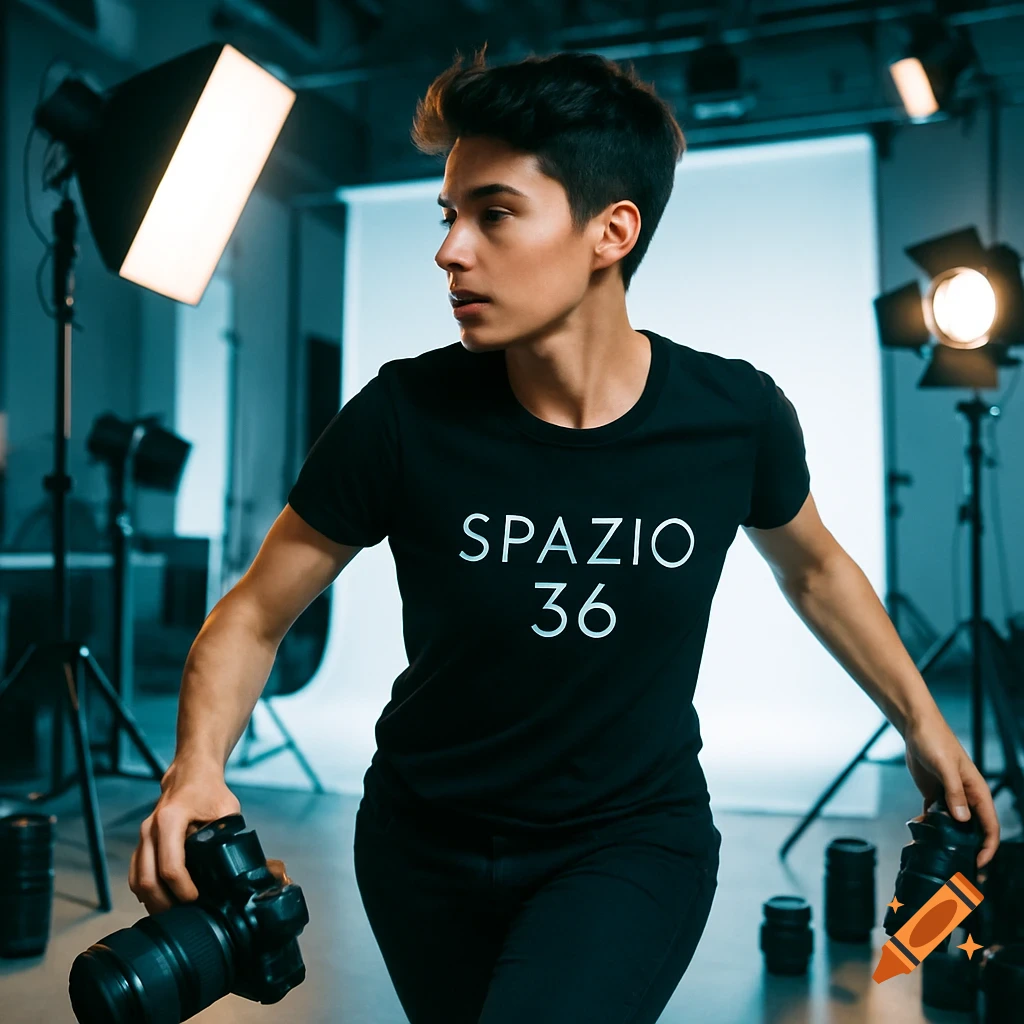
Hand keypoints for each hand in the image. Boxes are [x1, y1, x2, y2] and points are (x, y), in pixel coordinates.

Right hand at [129, 759, 240, 915]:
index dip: (183, 889)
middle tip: (185, 916)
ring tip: (174, 915)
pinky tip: (162, 902)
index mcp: (170, 819)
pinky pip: (135, 874)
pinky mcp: (141, 844)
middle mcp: (150, 829)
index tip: (198, 900)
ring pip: (137, 880)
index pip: (171, 866)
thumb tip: (236, 867)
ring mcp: (142, 837)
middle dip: (164, 904)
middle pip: (147, 880)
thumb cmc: (210, 790)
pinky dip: (146, 892)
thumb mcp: (228, 808)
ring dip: (152, 902)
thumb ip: (229, 834)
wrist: (190, 773)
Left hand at [903, 713, 999, 868]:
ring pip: (953, 826)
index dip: (988, 847)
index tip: (979, 863)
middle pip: (973, 830)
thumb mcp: (945, 766)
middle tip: (958, 868)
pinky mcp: (933, 795)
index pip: (990, 825)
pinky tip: (920, 835)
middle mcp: (966, 798)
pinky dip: (929, 827)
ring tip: (936, 855)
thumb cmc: (935, 741)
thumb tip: (963, 820)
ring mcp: (950, 797)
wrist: (916, 727)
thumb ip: (955, 792)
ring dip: (947, 839)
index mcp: (977, 791)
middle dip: (969, 849)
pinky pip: (935, 817)